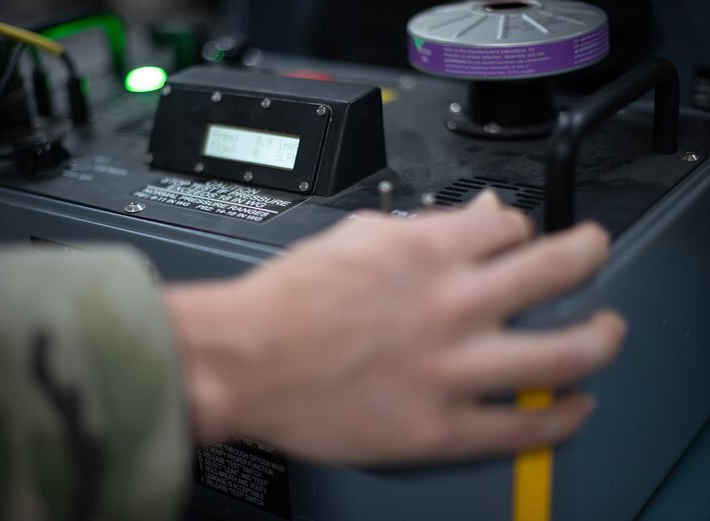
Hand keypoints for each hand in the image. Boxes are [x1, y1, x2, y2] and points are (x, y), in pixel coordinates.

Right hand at [164, 191, 625, 463]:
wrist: (242, 359)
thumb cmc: (285, 301)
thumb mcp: (353, 237)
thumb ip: (419, 225)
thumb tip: (468, 218)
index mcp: (427, 252)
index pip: (511, 225)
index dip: (522, 228)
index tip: (520, 239)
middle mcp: (451, 304)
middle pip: (559, 268)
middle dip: (589, 254)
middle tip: (593, 255)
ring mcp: (451, 367)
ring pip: (564, 351)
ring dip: (599, 338)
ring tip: (605, 334)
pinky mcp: (437, 425)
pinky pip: (521, 427)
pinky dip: (559, 418)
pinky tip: (573, 409)